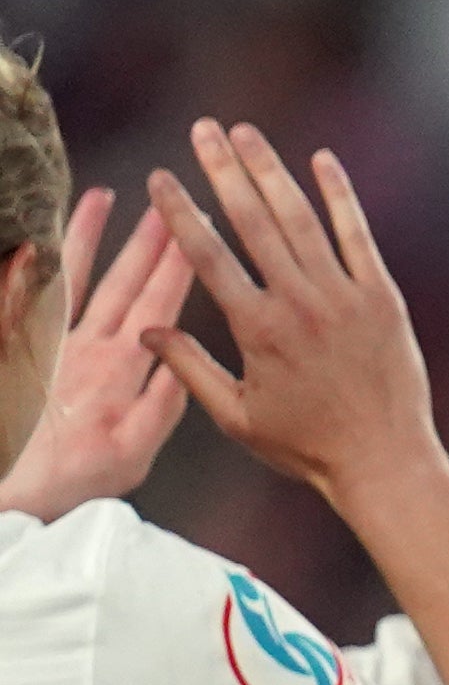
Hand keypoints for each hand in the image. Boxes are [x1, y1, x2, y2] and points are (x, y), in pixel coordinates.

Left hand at [0, 189, 196, 517]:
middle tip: (164, 202)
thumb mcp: (136, 454)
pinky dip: (34, 266)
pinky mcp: (20, 344)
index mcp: (119, 371)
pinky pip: (26, 296)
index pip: (158, 307)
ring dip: (89, 237)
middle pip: (121, 283)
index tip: (195, 232)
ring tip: (103, 198)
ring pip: (72, 278)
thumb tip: (180, 356)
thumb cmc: (77, 479)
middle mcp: (84, 347)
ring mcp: (48, 343)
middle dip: (146, 241)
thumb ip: (161, 405)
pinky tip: (36, 240)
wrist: (14, 487)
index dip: (178, 268)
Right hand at [142, 122, 441, 511]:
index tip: (160, 176)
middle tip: (202, 128)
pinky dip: (340, 196)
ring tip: (245, 133)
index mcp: (257, 329)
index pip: (206, 254)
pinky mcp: (384, 300)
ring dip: (271, 170)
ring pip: (301, 219)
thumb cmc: (308, 447)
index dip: (180, 210)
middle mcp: (299, 304)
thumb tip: (146, 331)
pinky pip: (358, 236)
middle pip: (252, 221)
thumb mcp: (238, 416)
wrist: (386, 463)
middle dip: (222, 168)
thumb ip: (190, 368)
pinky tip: (321, 160)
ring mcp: (345, 298)